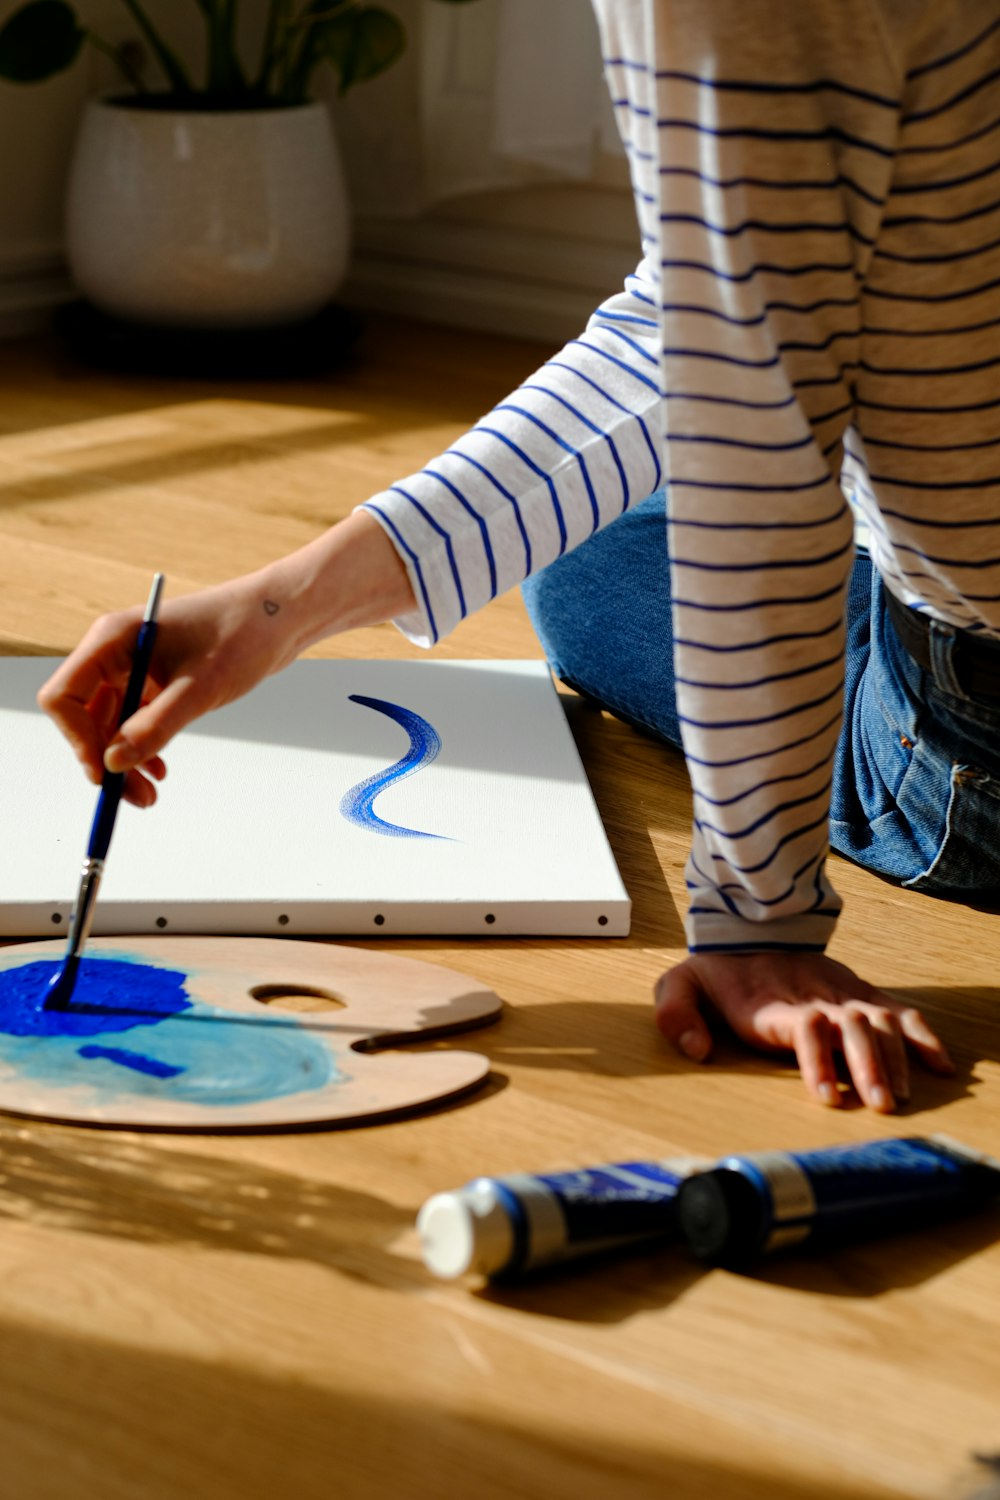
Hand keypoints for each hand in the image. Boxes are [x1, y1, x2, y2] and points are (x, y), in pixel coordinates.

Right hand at [37, 512, 413, 807]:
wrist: (281, 616)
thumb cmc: (243, 634)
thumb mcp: (201, 688)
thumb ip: (156, 727)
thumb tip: (115, 763)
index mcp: (113, 640)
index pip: (65, 696)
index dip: (77, 739)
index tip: (105, 773)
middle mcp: (117, 652)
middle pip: (86, 717)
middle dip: (106, 759)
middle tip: (134, 797)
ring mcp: (137, 666)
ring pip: (111, 724)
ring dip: (125, 760)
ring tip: (150, 794)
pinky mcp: (158, 679)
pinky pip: (135, 720)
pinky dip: (143, 747)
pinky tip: (159, 770)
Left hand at [654, 951, 954, 1111]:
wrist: (749, 927)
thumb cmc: (717, 971)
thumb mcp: (680, 983)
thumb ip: (677, 1014)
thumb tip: (696, 1050)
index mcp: (773, 1005)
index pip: (803, 1029)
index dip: (817, 1060)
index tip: (825, 1096)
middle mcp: (815, 999)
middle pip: (851, 1028)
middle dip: (868, 1067)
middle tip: (881, 1105)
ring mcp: (842, 994)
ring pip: (881, 1022)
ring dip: (897, 1058)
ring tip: (903, 1095)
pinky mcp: (860, 992)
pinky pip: (899, 1011)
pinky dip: (922, 1036)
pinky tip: (941, 1065)